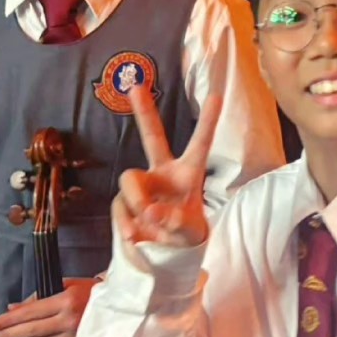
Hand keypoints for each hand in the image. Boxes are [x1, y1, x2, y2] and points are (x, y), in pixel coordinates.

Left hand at [0, 278, 95, 336]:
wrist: (123, 306)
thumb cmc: (93, 292)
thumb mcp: (68, 286)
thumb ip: (39, 297)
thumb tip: (12, 308)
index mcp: (65, 300)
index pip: (29, 312)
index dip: (7, 320)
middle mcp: (69, 320)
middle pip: (29, 331)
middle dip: (6, 335)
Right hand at [114, 87, 222, 248]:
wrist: (165, 251)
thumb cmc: (185, 232)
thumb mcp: (189, 231)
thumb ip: (174, 221)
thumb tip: (150, 211)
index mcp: (189, 173)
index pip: (200, 144)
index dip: (207, 122)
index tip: (217, 95)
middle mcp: (163, 171)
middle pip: (152, 137)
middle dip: (144, 112)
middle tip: (135, 85)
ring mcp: (142, 184)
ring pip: (130, 180)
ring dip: (137, 201)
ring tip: (148, 220)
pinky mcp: (123, 200)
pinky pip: (120, 206)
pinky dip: (127, 224)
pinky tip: (137, 236)